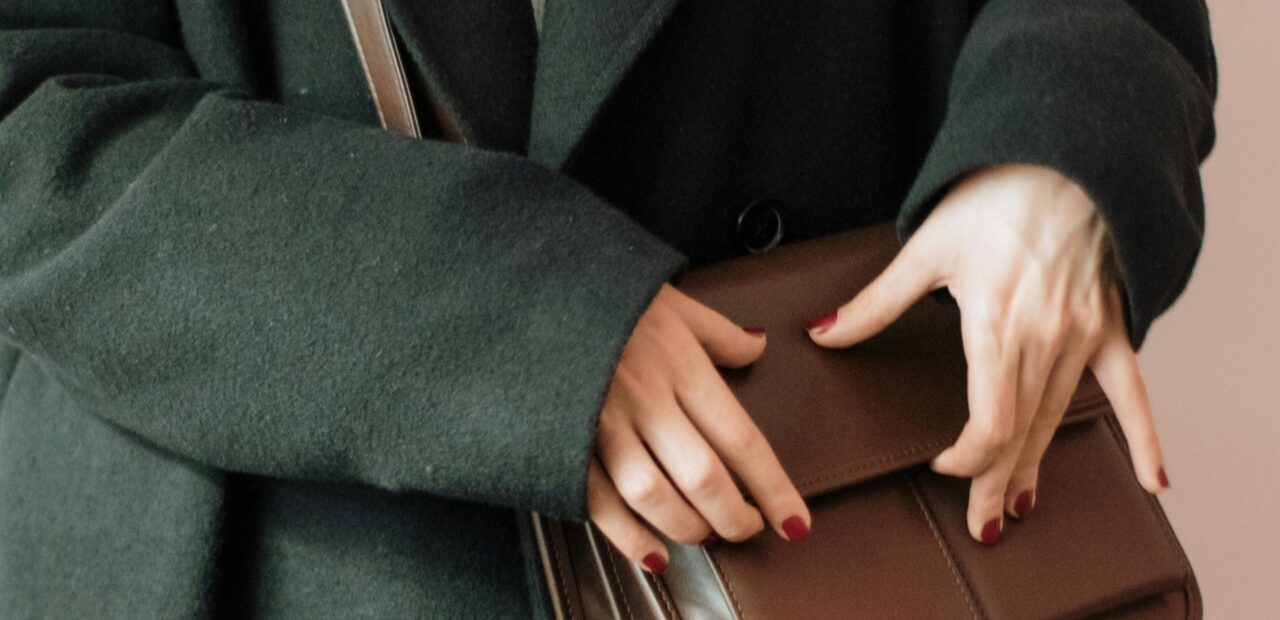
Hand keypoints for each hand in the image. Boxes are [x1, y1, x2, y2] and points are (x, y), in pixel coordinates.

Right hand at [587, 284, 810, 572]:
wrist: (533, 292)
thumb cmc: (608, 297)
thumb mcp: (673, 303)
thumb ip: (719, 334)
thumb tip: (758, 347)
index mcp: (680, 365)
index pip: (742, 439)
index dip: (774, 489)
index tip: (795, 522)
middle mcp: (646, 399)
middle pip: (704, 478)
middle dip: (734, 518)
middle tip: (749, 528)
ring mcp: (603, 424)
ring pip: (655, 496)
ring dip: (688, 528)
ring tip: (703, 533)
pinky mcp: (567, 442)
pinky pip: (600, 502)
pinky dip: (629, 537)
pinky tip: (654, 554)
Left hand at [807, 163, 1167, 543]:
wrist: (1065, 155)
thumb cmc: (995, 195)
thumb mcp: (926, 248)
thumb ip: (876, 303)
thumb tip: (824, 334)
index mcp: (998, 326)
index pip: (992, 421)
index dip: (969, 456)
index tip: (942, 464)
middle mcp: (1047, 340)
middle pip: (1024, 432)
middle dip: (997, 482)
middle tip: (981, 526)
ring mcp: (1085, 336)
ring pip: (1062, 419)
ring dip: (1040, 468)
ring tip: (1020, 509)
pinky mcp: (1111, 325)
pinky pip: (1133, 391)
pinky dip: (1145, 438)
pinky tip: (1153, 481)